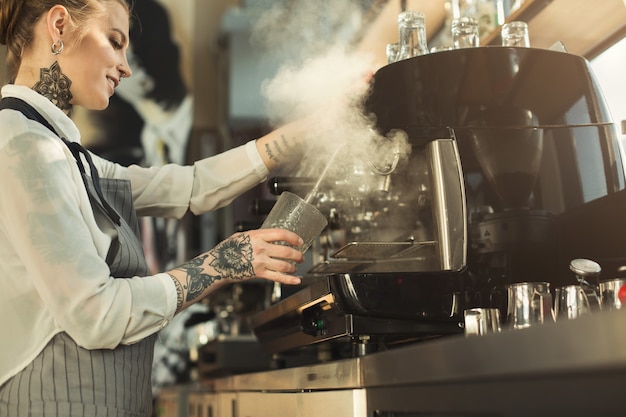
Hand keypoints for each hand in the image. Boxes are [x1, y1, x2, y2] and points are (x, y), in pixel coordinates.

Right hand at [167, 228, 303, 313]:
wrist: (217, 264)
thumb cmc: (227, 249)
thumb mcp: (241, 236)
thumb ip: (256, 235)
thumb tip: (269, 235)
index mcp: (257, 236)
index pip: (281, 234)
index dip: (294, 237)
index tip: (299, 241)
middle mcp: (261, 248)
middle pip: (286, 251)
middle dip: (298, 255)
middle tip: (301, 256)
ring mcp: (260, 261)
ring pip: (285, 265)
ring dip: (294, 267)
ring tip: (296, 267)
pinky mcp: (259, 273)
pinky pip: (278, 277)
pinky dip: (289, 280)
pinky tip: (297, 280)